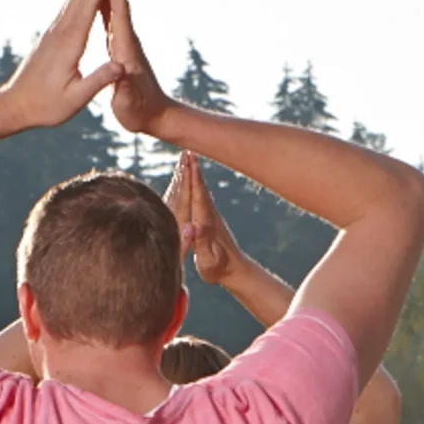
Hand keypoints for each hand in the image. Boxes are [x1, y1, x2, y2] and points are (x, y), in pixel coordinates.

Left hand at [3, 0, 125, 129]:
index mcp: (69, 43)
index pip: (88, 6)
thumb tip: (121, 65)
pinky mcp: (51, 37)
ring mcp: (54, 32)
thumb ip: (98, 80)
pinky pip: (69, 8)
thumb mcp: (75, 98)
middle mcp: (60, 31)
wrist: (14, 106)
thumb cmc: (45, 106)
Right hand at [102, 0, 174, 135]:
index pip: (120, 13)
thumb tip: (121, 72)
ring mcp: (124, 43)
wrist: (157, 117)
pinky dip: (104, 2)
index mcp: (126, 50)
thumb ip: (123, 86)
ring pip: (114, 7)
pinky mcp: (121, 48)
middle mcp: (127, 41)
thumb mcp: (128, 102)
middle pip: (119, 2)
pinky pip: (110, 18)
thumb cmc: (140, 112)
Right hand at [181, 153, 243, 284]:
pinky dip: (196, 183)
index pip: (198, 197)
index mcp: (206, 223)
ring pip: (201, 190)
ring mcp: (211, 217)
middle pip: (200, 188)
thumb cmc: (218, 270)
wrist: (235, 272)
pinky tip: (194, 177)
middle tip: (187, 150)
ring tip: (189, 157)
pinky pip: (201, 196)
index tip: (188, 162)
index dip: (193, 179)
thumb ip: (202, 244)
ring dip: (195, 173)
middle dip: (193, 170)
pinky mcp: (210, 220)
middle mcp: (210, 216)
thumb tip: (193, 227)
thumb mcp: (208, 261)